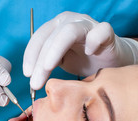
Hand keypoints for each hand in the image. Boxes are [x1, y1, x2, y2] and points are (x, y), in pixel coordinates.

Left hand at [23, 11, 137, 89]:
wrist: (111, 60)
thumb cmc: (84, 60)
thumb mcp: (61, 63)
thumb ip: (47, 66)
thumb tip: (32, 80)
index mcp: (56, 27)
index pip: (38, 38)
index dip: (30, 56)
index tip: (27, 75)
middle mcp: (70, 21)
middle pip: (50, 38)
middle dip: (40, 61)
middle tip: (36, 83)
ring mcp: (88, 24)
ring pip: (69, 32)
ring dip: (55, 51)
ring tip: (49, 68)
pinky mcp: (106, 31)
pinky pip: (100, 31)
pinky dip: (93, 40)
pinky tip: (90, 52)